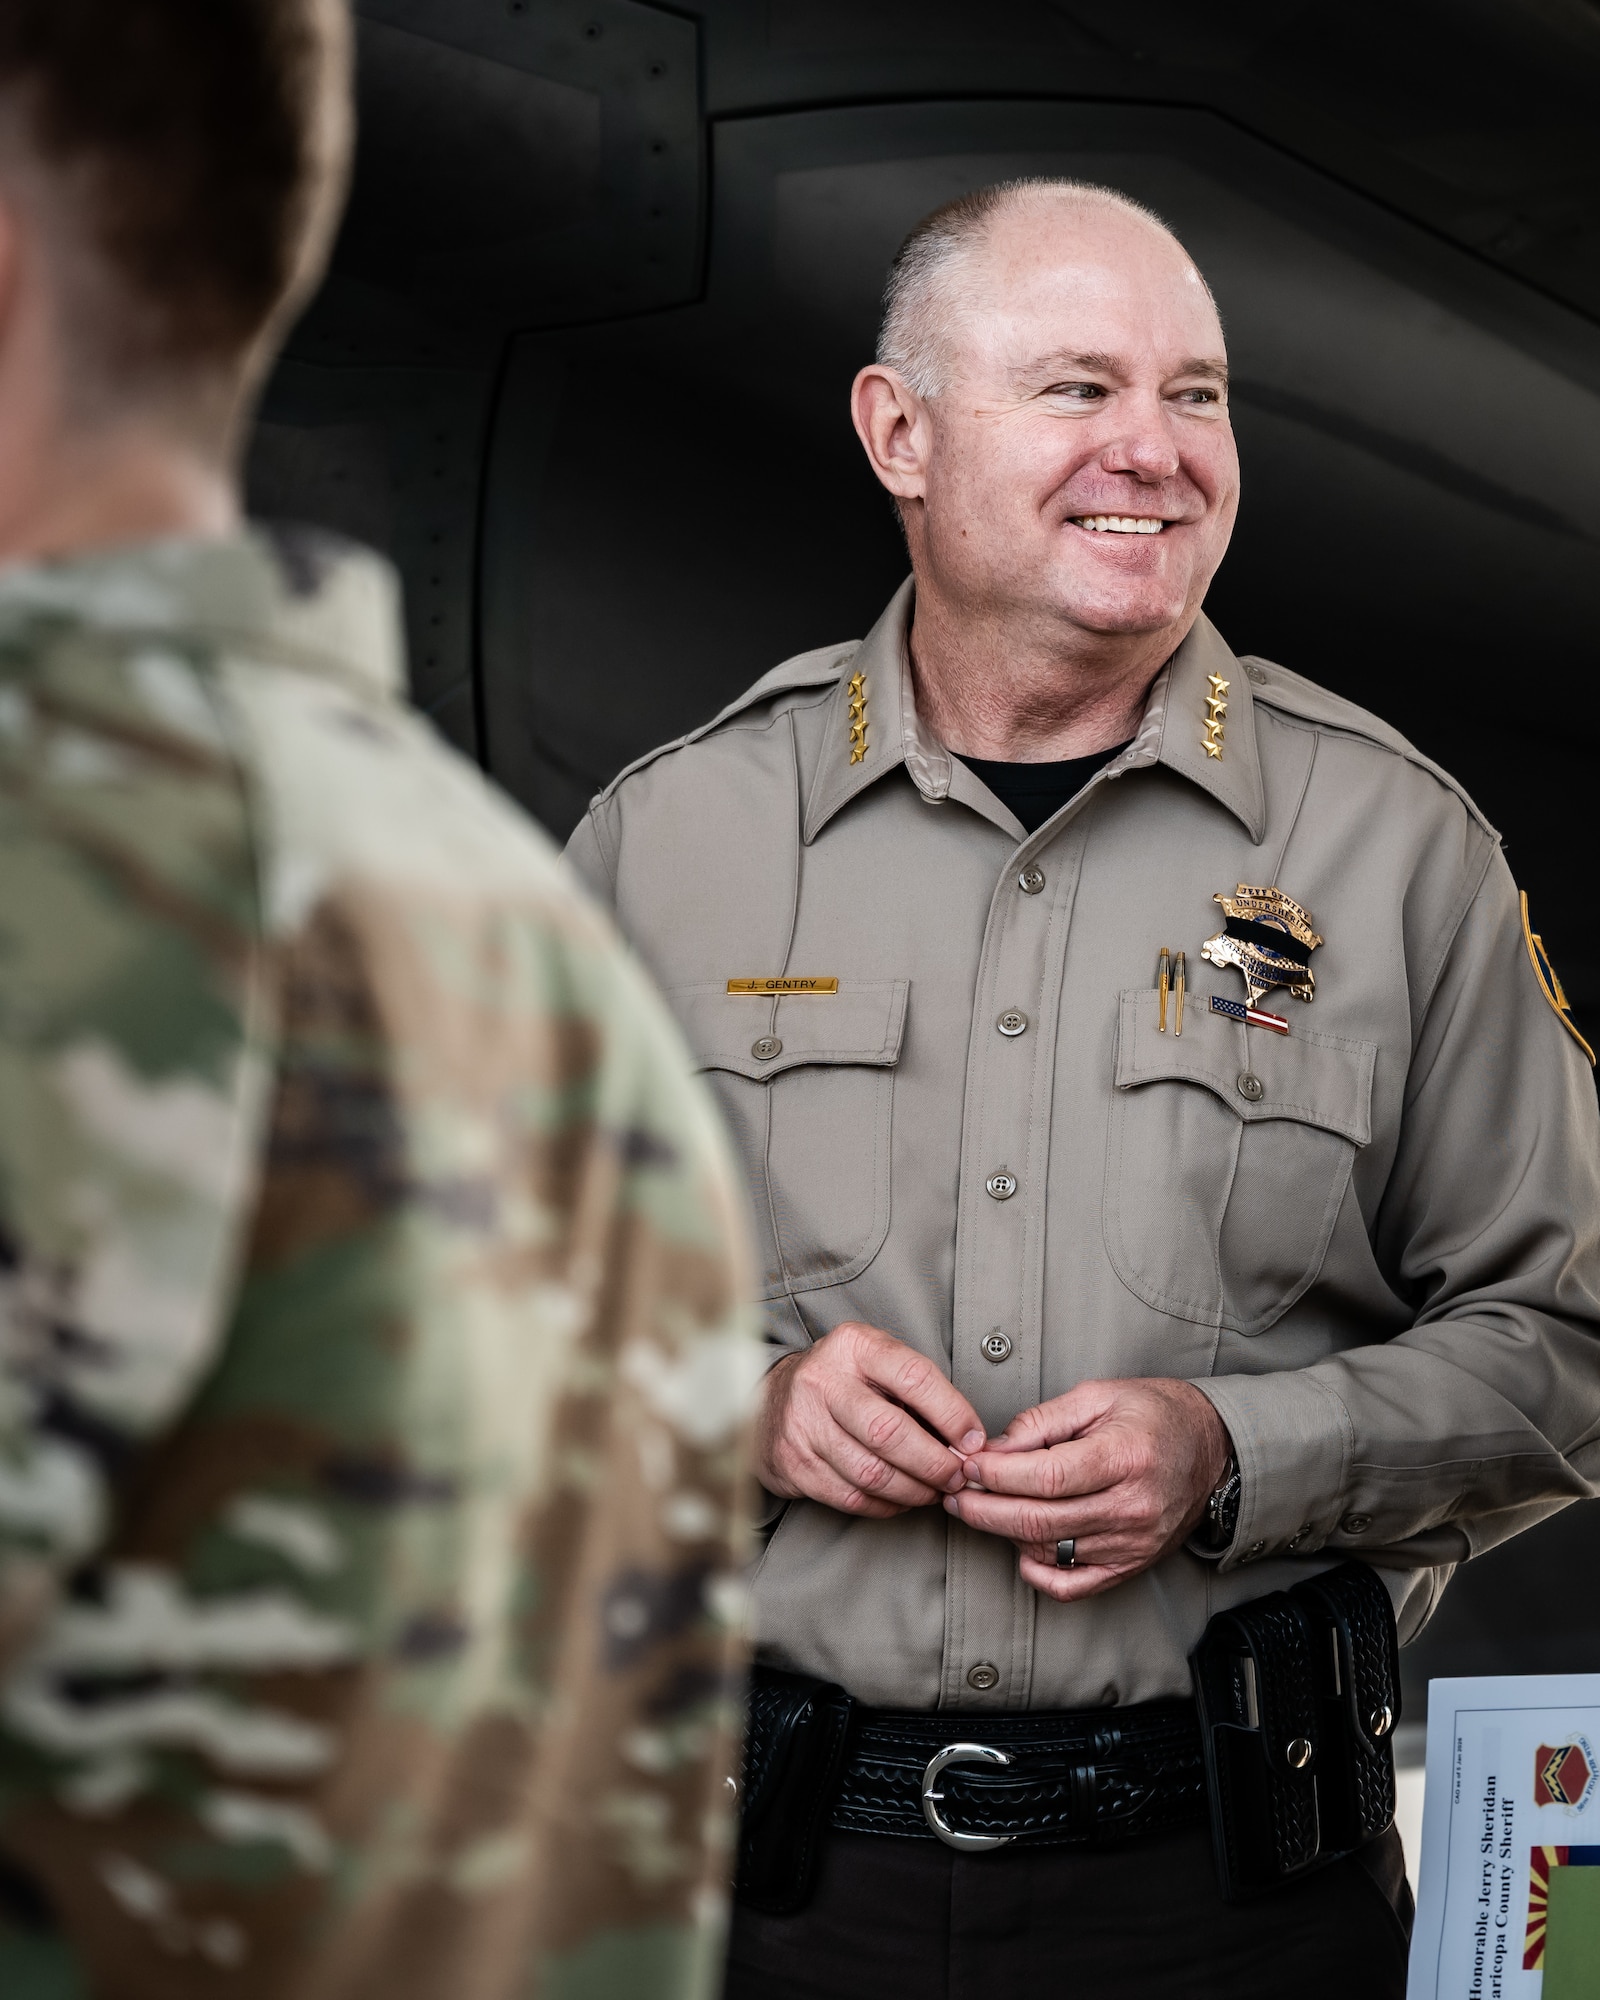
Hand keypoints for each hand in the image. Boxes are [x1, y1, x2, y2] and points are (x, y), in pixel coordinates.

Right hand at [757, 1322, 985, 1518]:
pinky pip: (851, 1497)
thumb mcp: (876, 1364)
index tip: (973, 1440)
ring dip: (914, 1490)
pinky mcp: (794, 1463)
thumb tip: (968, 1440)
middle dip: (935, 1463)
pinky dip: (886, 1505)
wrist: (769, 1400)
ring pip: (872, 1473)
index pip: (914, 1377)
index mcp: (854, 1346)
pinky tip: (901, 1498)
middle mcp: (823, 1380)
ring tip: (934, 1490)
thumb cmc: (842, 1382)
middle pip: (890, 1432)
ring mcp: (803, 1424)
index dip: (953, 1414)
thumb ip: (917, 1393)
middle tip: (957, 1476)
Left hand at [944, 1378, 1228, 1600]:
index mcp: (1124, 1457)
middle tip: (952, 1493)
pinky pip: (1074, 1586)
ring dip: (1003, 1533)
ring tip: (977, 1509)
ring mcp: (1133, 1543)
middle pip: (1039, 1520)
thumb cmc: (1153, 1414)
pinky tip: (1020, 1548)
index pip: (1044, 1477)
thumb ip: (1043, 1420)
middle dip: (983, 1509)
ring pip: (1049, 1551)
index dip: (995, 1475)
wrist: (1211, 1450)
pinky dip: (1039, 1573)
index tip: (965, 1465)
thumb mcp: (1098, 1396)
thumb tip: (993, 1449)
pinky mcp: (1132, 1565)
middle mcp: (1131, 1507)